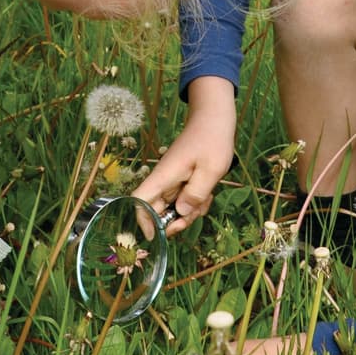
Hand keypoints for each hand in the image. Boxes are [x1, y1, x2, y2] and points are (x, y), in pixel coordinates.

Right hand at [133, 78, 235, 234]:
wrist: (215, 118)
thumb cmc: (212, 140)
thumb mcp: (211, 169)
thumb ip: (196, 193)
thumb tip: (180, 213)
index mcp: (164, 176)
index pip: (140, 201)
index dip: (142, 220)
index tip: (154, 236)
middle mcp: (165, 180)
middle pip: (158, 210)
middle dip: (175, 220)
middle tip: (194, 215)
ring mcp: (174, 181)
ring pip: (174, 207)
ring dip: (190, 211)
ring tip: (207, 197)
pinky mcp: (183, 180)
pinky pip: (185, 199)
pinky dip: (197, 202)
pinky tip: (209, 192)